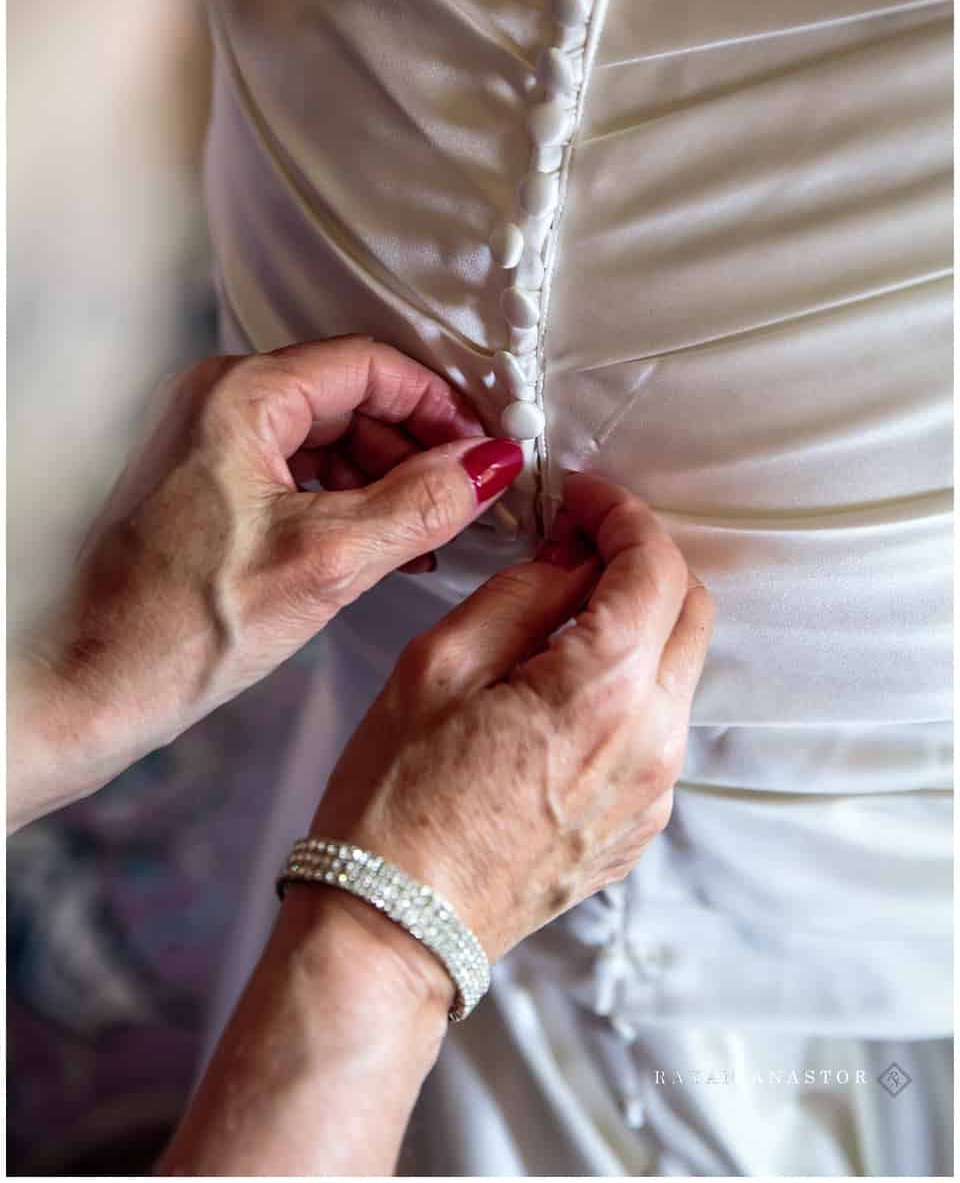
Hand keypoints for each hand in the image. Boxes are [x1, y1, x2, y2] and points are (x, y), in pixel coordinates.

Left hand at [10, 337, 522, 829]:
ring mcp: (208, 446)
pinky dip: (347, 504)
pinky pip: (297, 473)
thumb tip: (487, 466)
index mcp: (239, 397)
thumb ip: (420, 505)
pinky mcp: (206, 490)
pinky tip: (378, 549)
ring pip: (327, 439)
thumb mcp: (327, 561)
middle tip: (464, 498)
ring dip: (385, 482)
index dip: (438, 407)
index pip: (369, 365)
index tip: (481, 451)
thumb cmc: (175, 630)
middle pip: (350, 399)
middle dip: (415, 450)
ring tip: (427, 537)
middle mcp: (217, 405)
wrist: (86, 689)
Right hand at [305, 472, 714, 968]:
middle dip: (642, 560)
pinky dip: (630, 684)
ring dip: (639, 622)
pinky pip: (659, 728)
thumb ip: (524, 593)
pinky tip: (563, 684)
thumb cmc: (398, 802)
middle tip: (576, 542)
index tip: (582, 498)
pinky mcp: (640, 826)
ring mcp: (655, 792)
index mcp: (605, 690)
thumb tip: (572, 555)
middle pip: (691, 610)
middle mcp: (653, 742)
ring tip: (560, 614)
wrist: (397, 930)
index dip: (622, 513)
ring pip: (680, 670)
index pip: (657, 565)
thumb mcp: (440, 665)